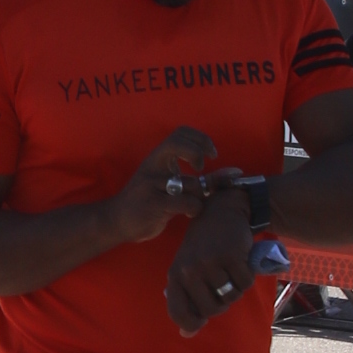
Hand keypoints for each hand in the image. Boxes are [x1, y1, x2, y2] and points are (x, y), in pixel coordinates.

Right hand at [104, 125, 215, 248]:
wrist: (116, 221)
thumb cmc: (148, 202)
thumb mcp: (171, 185)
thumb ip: (201, 178)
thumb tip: (235, 172)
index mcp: (157, 158)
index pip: (180, 132)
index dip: (201, 139)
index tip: (211, 154)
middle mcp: (153, 166)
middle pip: (179, 143)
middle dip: (198, 152)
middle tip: (202, 167)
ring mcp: (152, 184)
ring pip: (190, 182)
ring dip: (201, 193)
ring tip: (196, 202)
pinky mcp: (154, 204)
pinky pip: (188, 202)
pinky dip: (196, 208)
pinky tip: (190, 212)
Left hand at [165, 184, 255, 333]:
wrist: (222, 211)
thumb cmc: (205, 245)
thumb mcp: (189, 268)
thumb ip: (189, 300)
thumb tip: (187, 334)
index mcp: (175, 275)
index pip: (178, 313)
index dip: (192, 324)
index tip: (201, 320)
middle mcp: (189, 270)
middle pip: (211, 310)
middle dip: (222, 304)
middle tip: (223, 286)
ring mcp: (209, 263)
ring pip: (230, 297)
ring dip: (236, 289)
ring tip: (231, 271)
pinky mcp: (230, 257)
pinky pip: (245, 283)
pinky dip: (247, 277)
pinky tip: (241, 262)